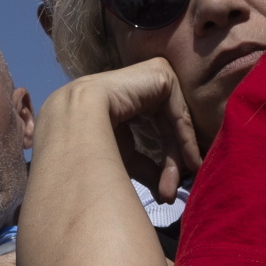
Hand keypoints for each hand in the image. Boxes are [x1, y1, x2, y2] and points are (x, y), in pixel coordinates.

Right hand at [58, 58, 203, 200]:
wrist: (76, 120)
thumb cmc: (90, 140)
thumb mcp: (124, 156)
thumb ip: (147, 168)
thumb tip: (164, 192)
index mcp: (128, 101)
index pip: (155, 131)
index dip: (165, 161)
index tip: (168, 192)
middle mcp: (141, 87)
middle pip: (166, 129)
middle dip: (171, 163)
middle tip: (172, 193)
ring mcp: (152, 77)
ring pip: (174, 122)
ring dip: (178, 157)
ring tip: (177, 185)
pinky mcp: (161, 73)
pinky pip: (179, 111)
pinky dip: (185, 138)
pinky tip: (189, 161)